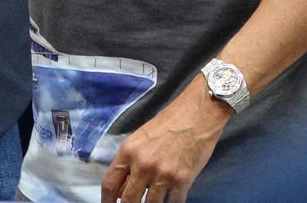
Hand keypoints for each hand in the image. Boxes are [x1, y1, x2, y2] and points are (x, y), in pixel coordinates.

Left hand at [101, 77, 230, 202]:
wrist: (199, 112)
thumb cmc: (171, 120)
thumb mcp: (143, 136)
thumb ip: (132, 160)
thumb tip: (124, 187)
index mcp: (129, 150)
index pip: (109, 184)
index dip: (106, 201)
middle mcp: (142, 165)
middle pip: (127, 201)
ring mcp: (162, 174)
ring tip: (156, 197)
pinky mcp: (182, 181)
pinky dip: (172, 201)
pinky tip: (172, 196)